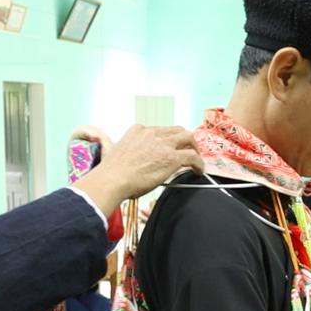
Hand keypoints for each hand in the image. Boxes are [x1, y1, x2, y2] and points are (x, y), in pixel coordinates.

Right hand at [73, 125, 202, 217]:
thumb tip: (129, 158)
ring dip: (194, 147)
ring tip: (196, 158)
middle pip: (176, 130)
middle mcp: (152, 133)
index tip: (169, 148)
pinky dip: (199, 163)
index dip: (167, 139)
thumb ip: (128, 150)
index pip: (159, 130)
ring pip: (188, 137)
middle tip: (187, 149)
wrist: (112, 180)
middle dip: (184, 139)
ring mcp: (163, 144)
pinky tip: (198, 170)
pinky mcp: (172, 157)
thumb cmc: (111, 172)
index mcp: (138, 131)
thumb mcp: (116, 151)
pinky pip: (192, 156)